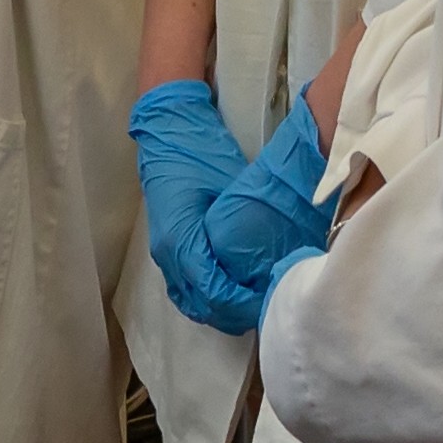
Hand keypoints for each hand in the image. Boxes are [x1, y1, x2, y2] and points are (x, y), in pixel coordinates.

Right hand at [128, 79, 251, 322]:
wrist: (168, 132)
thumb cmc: (200, 153)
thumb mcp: (229, 186)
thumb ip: (246, 224)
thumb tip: (278, 254)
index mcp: (180, 239)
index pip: (212, 290)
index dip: (243, 302)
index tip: (272, 299)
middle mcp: (167, 254)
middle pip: (202, 304)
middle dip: (237, 311)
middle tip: (270, 303)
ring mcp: (164, 255)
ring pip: (192, 301)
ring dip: (223, 308)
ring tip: (256, 300)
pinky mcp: (168, 251)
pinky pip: (186, 290)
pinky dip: (209, 299)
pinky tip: (233, 294)